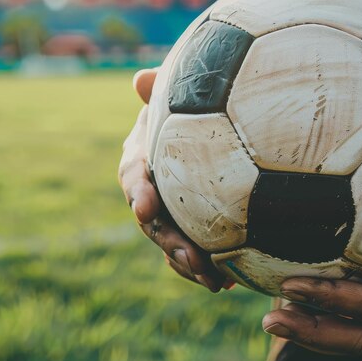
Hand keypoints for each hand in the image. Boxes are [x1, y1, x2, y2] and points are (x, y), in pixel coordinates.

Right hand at [118, 69, 233, 292]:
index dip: (138, 191)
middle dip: (167, 240)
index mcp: (143, 155)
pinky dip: (205, 269)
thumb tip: (141, 78)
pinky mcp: (190, 228)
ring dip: (188, 264)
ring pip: (171, 243)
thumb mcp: (181, 92)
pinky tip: (227, 282)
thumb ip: (165, 87)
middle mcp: (152, 188)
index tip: (146, 206)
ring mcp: (170, 211)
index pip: (134, 173)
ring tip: (213, 281)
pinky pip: (191, 253)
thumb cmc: (196, 103)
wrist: (216, 125)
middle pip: (152, 220)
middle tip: (189, 256)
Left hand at [262, 170, 361, 355]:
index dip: (338, 301)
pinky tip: (281, 288)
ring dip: (308, 325)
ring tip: (269, 314)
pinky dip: (314, 304)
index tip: (297, 285)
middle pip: (358, 335)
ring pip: (346, 327)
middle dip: (313, 332)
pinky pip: (343, 306)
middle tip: (271, 320)